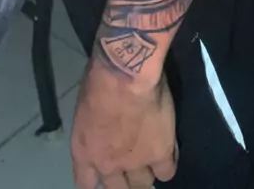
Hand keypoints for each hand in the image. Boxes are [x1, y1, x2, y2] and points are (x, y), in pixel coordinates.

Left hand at [71, 60, 177, 188]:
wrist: (125, 76)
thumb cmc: (98, 79)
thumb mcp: (85, 106)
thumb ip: (93, 125)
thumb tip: (102, 125)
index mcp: (84, 151)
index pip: (86, 183)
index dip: (97, 179)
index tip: (103, 172)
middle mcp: (108, 165)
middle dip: (124, 181)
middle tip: (131, 165)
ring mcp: (135, 163)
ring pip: (143, 184)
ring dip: (146, 172)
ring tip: (151, 158)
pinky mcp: (161, 154)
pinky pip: (167, 172)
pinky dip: (167, 164)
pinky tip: (168, 152)